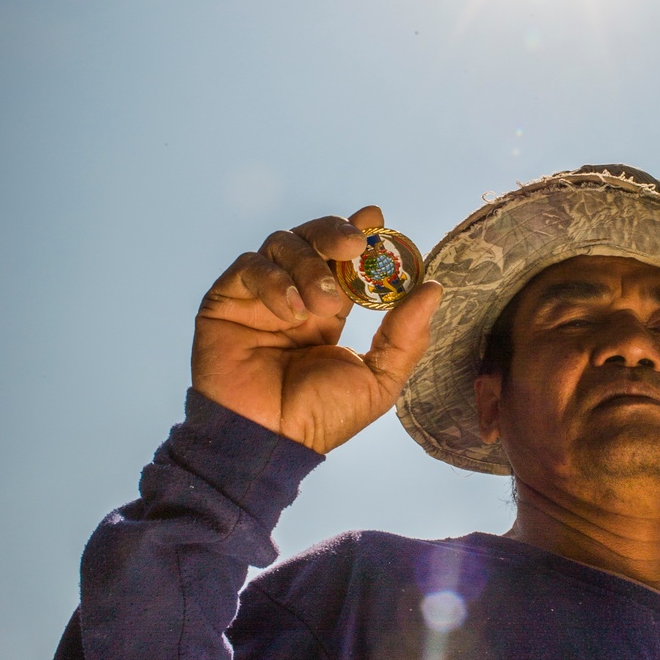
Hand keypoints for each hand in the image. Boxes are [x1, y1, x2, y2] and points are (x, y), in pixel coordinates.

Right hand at [191, 206, 441, 453]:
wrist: (268, 440)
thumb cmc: (320, 418)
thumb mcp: (379, 380)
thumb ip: (406, 335)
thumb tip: (433, 288)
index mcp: (326, 312)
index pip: (342, 259)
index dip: (358, 233)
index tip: (376, 218)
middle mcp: (292, 297)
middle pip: (311, 238)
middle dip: (335, 232)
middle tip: (356, 244)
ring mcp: (258, 297)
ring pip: (281, 244)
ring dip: (308, 265)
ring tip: (322, 304)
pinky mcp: (226, 301)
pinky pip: (249, 267)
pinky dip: (274, 281)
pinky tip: (291, 311)